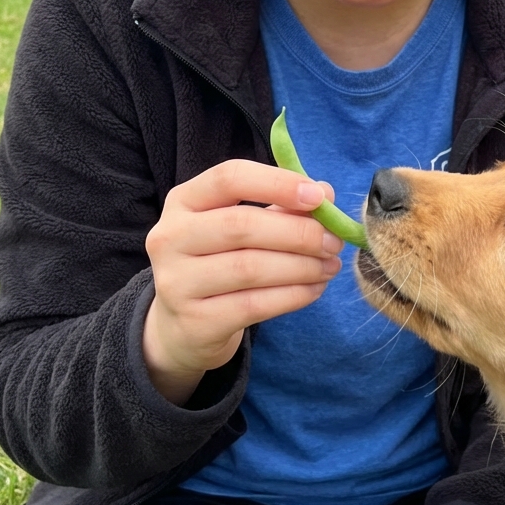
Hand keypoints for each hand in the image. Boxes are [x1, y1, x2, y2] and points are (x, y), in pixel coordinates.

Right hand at [142, 159, 341, 403]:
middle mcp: (170, 237)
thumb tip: (327, 193)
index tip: (318, 197)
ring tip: (330, 266)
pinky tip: (314, 289)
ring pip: (250, 268)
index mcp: (183, 200)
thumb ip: (282, 206)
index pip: (229, 178)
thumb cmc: (220, 261)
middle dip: (299, 232)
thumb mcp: (242, 225)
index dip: (277, 183)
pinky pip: (253, 305)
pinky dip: (293, 296)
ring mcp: (176, 282)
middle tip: (334, 241)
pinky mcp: (195, 322)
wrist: (182, 326)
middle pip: (242, 225)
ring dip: (302, 266)